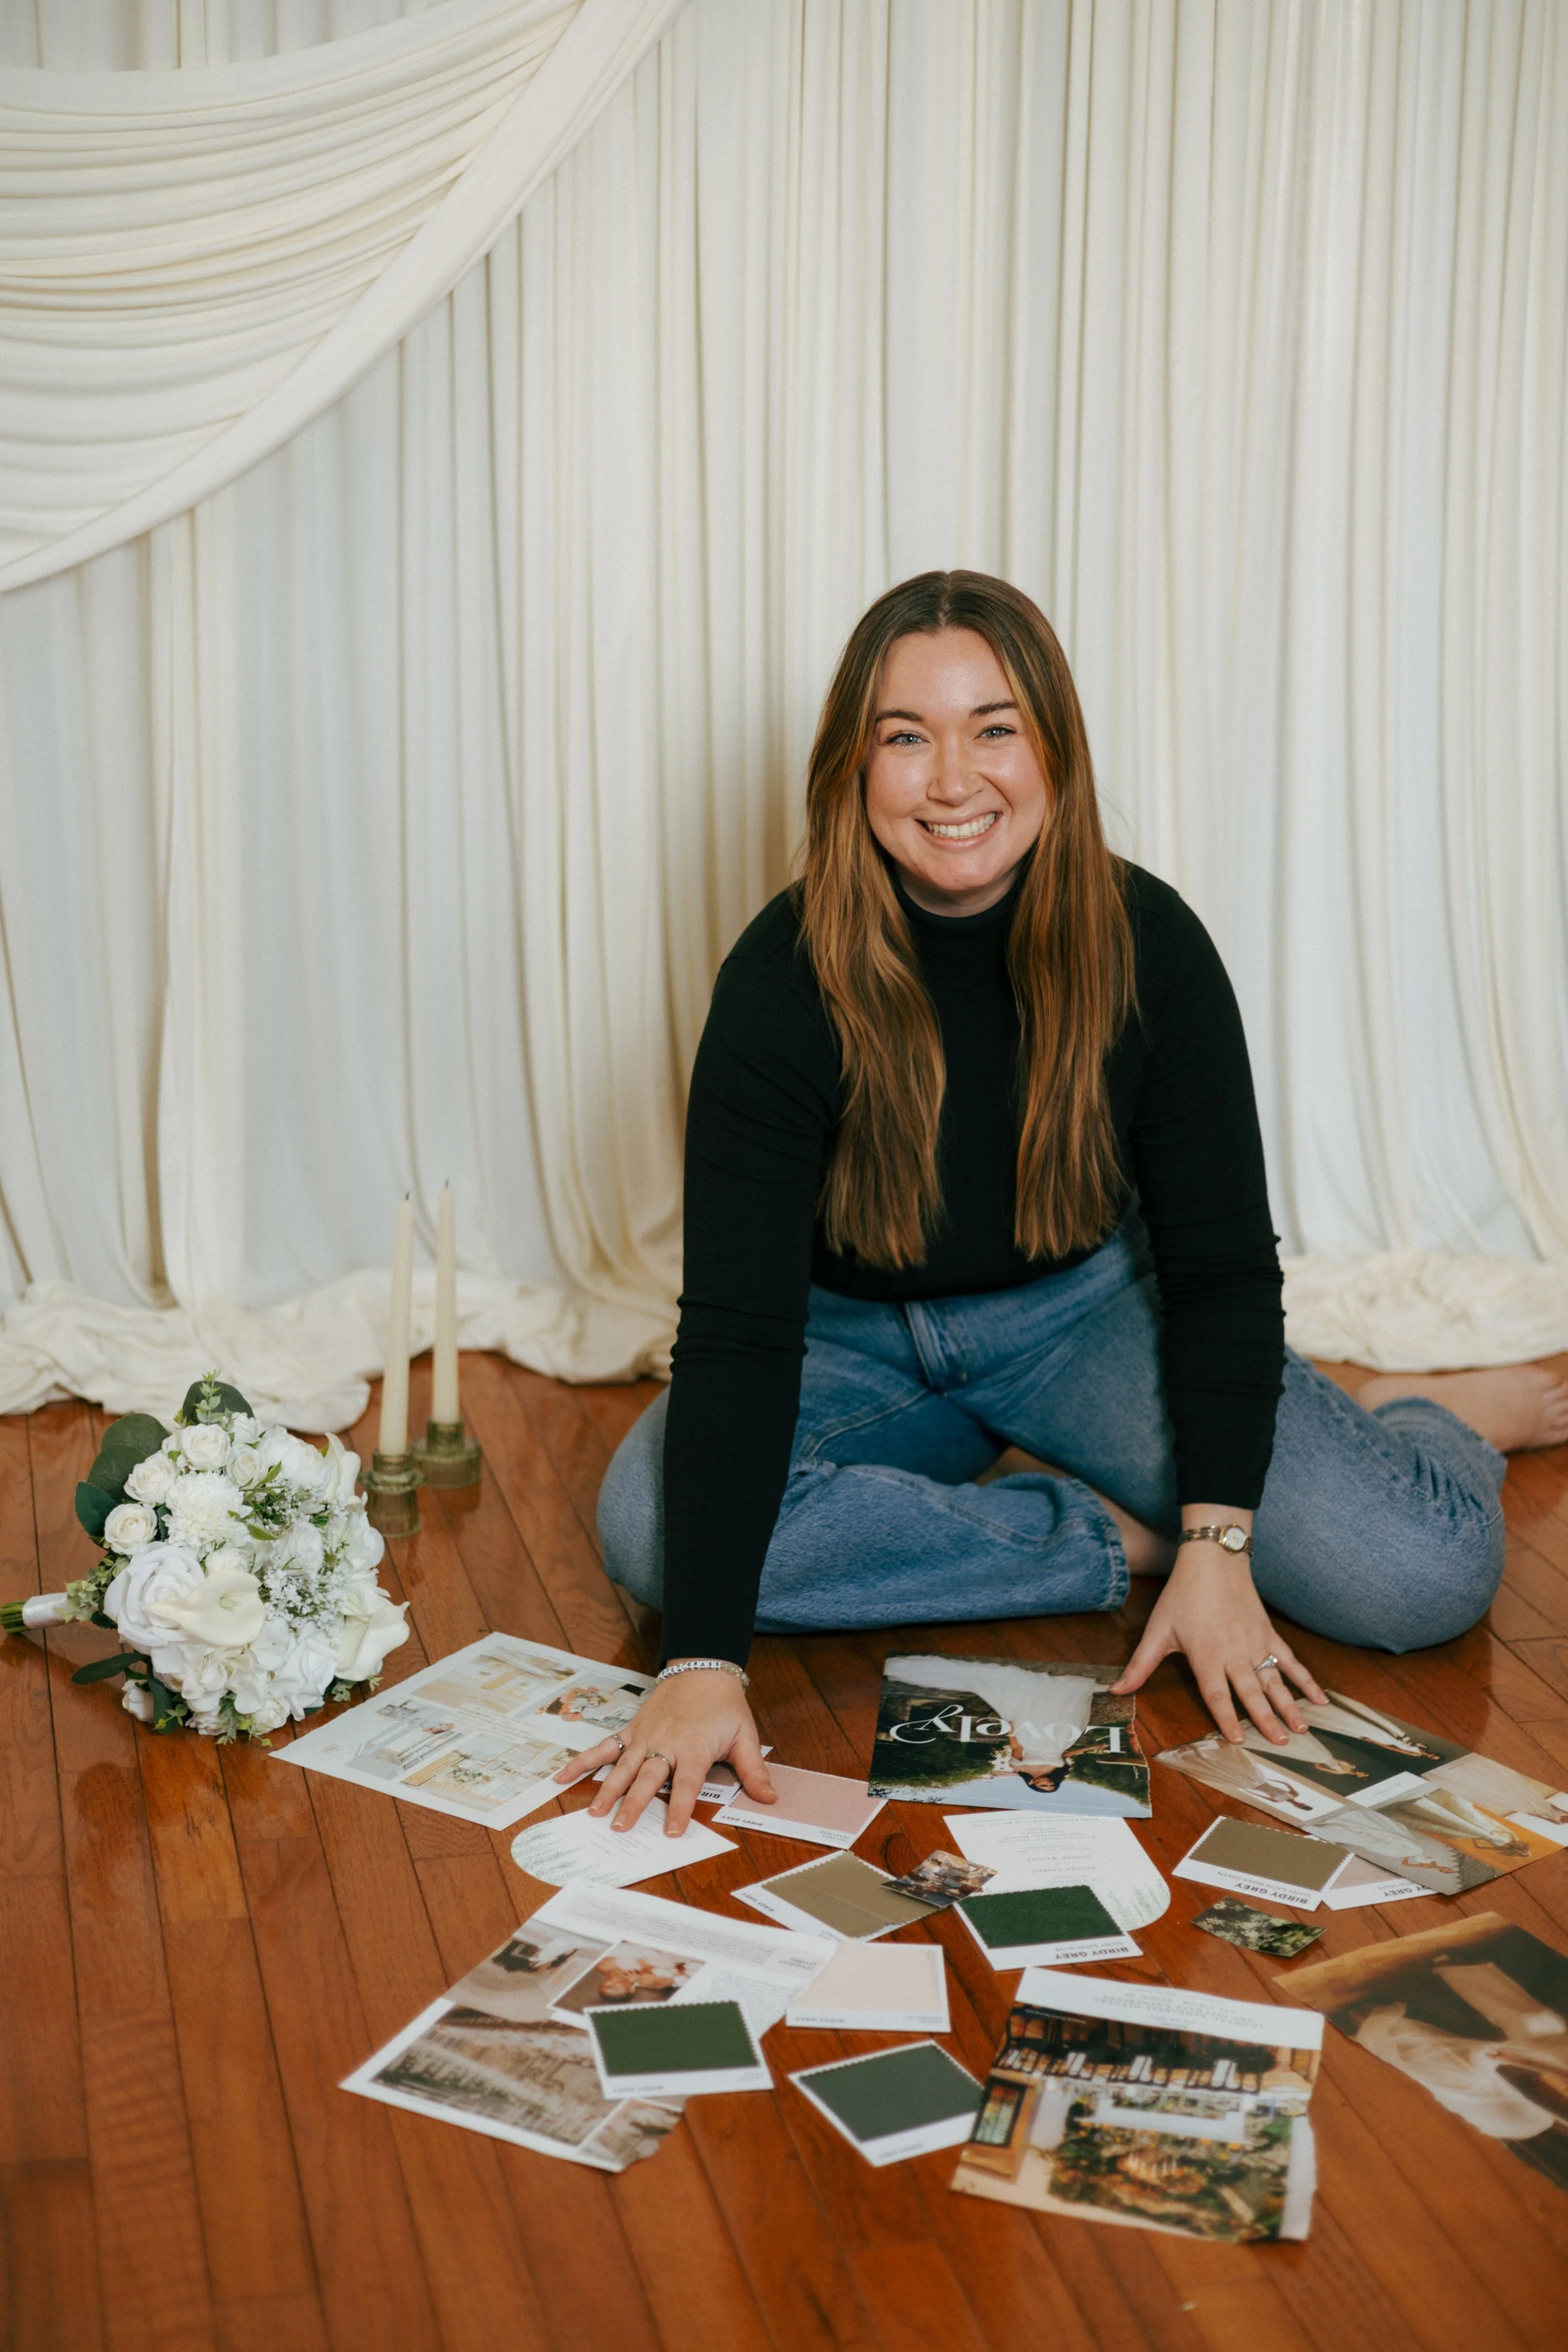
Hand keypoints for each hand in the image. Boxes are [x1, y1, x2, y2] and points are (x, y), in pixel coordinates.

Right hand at [552, 1666, 774, 1834]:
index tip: (671, 1831)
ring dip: (607, 1789)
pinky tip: (562, 1776)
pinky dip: (583, 1761)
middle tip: (620, 1828)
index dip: (679, 1808)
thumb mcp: (745, 1735)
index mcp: (693, 1749)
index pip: (686, 1784)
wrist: (702, 1668)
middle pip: (647, 1778)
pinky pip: (605, 1747)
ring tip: (594, 1811)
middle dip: (634, 1804)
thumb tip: (770, 1799)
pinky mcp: (632, 1729)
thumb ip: (753, 1770)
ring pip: (622, 1766)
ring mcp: (644, 1736)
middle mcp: (665, 1745)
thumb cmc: (724, 1705)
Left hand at [1112, 1546, 1325, 1742]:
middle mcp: (1235, 1654)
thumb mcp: (1157, 1630)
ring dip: (1289, 1705)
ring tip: (1302, 1729)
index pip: (1217, 1695)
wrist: (1213, 1559)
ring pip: (1275, 1681)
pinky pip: (1290, 1661)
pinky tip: (1322, 1699)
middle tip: (1281, 1743)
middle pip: (1251, 1692)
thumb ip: (1140, 1665)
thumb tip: (1116, 1691)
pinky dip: (1306, 1679)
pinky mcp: (1269, 1634)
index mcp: (1207, 1656)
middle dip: (1266, 1719)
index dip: (1227, 1718)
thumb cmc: (1183, 1595)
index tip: (1239, 1741)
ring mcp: (1256, 1644)